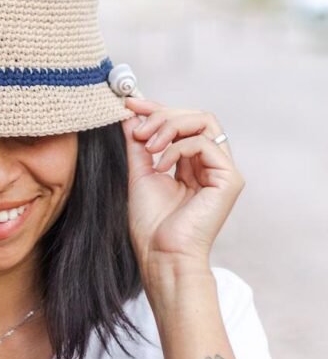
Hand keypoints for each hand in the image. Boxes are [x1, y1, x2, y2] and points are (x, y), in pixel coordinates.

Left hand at [122, 98, 244, 279]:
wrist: (161, 255)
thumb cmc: (152, 224)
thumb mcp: (140, 172)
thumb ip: (138, 142)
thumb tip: (130, 114)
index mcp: (192, 164)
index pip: (182, 122)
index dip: (157, 108)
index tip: (131, 102)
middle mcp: (210, 164)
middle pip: (196, 116)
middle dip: (162, 114)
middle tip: (137, 126)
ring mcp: (222, 171)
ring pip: (204, 122)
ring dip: (169, 126)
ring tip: (148, 145)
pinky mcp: (229, 179)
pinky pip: (205, 143)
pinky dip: (178, 147)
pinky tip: (161, 164)